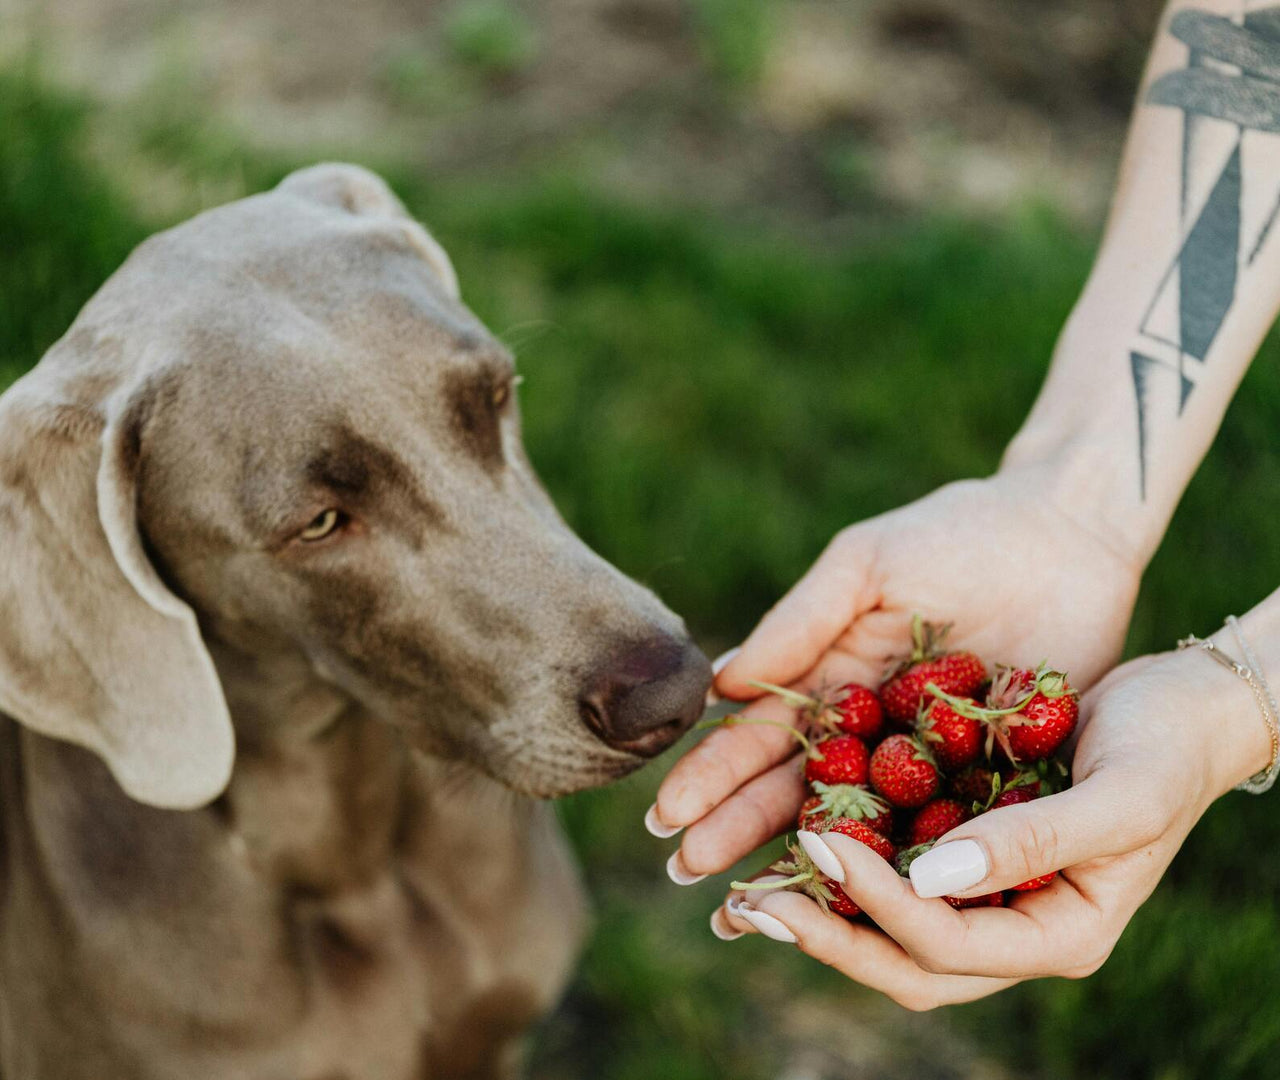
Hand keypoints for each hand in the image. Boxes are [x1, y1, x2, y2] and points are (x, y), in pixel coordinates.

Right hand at [649, 469, 1142, 880]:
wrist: (1068, 534)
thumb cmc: (957, 535)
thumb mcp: (867, 566)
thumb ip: (799, 622)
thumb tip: (719, 684)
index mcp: (830, 678)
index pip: (759, 737)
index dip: (712, 777)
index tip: (666, 818)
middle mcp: (868, 731)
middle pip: (792, 791)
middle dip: (736, 831)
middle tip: (685, 876)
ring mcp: (926, 763)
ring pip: (856, 827)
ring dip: (803, 868)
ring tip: (748, 910)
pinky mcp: (989, 781)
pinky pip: (941, 832)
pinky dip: (904, 872)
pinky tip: (864, 912)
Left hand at [711, 645, 1270, 1008]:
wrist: (1182, 706)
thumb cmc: (1166, 749)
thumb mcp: (1119, 798)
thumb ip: (1032, 844)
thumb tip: (930, 881)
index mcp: (1057, 934)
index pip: (947, 948)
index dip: (877, 907)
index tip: (819, 845)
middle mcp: (1012, 925)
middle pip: (904, 959)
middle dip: (826, 935)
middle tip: (750, 904)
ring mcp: (983, 890)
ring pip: (888, 924)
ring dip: (819, 908)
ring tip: (746, 887)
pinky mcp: (961, 844)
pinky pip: (892, 866)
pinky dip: (842, 859)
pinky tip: (788, 831)